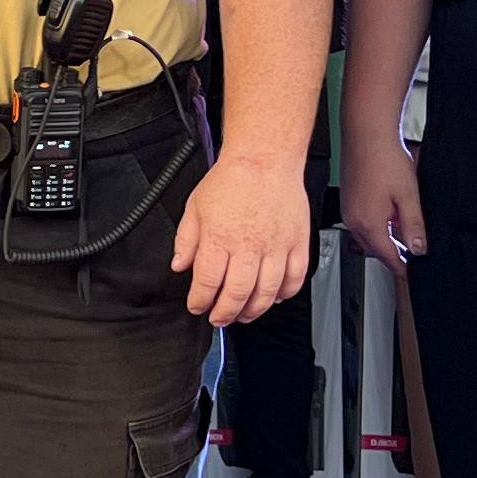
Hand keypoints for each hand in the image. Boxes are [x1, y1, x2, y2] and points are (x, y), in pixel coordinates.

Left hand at [175, 151, 312, 323]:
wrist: (264, 159)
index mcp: (219, 239)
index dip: (200, 301)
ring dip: (253, 310)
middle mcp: (249, 247)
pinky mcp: (297, 244)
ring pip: (266, 293)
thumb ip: (186, 240)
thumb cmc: (231, 179)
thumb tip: (179, 265)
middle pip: (237, 295)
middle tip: (219, 318)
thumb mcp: (195, 207)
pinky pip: (294, 279)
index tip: (197, 306)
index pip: (208, 283)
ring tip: (243, 314)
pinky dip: (284, 294)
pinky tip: (273, 297)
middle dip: (225, 314)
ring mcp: (276, 247)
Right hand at [341, 136, 427, 271]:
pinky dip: (377, 224)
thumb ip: (414, 226)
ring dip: (386, 237)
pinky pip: (362, 222)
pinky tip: (390, 211)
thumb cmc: (384, 160)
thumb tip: (419, 248)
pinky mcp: (347, 200)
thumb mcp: (409, 196)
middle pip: (377, 249)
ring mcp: (348, 210)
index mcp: (368, 224)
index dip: (403, 267)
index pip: (388, 256)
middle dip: (395, 252)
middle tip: (414, 250)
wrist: (366, 135)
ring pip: (369, 236)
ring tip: (403, 225)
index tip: (412, 274)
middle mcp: (353, 220)